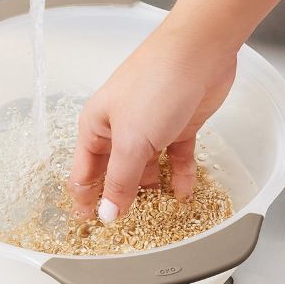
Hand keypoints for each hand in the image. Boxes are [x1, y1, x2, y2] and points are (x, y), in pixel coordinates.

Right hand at [68, 19, 237, 222]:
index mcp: (97, 126)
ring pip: (147, 169)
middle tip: (129, 231)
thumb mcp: (132, 141)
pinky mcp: (179, 125)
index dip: (85, 201)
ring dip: (153, 191)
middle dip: (122, 200)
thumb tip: (107, 215)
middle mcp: (120, 128)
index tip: (89, 230)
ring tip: (159, 217)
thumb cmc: (155, 86)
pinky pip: (176, 158)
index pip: (84, 172)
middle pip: (117, 173)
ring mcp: (151, 127)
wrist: (200, 52)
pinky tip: (184, 194)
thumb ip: (120, 181)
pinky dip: (180, 176)